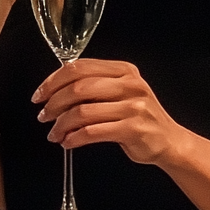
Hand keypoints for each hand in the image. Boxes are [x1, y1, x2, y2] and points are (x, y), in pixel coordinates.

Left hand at [31, 59, 185, 164]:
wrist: (168, 140)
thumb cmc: (138, 117)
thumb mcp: (121, 92)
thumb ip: (95, 85)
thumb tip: (55, 90)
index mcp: (123, 70)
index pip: (80, 67)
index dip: (53, 80)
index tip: (40, 94)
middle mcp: (130, 84)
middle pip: (79, 87)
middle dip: (54, 103)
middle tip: (43, 116)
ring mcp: (133, 106)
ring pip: (83, 111)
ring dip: (61, 125)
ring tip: (54, 134)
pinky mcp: (133, 129)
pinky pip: (93, 132)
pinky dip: (74, 138)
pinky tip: (68, 142)